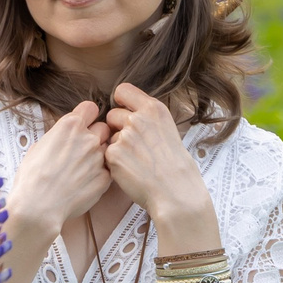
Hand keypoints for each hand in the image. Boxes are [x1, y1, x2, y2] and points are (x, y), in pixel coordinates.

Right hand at [3, 101, 108, 248]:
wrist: (38, 207)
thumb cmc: (32, 178)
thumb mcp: (38, 146)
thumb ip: (57, 137)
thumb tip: (61, 139)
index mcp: (70, 126)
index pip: (90, 108)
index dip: (87, 116)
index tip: (85, 124)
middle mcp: (88, 138)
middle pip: (103, 128)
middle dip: (96, 136)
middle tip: (84, 150)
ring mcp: (99, 158)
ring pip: (107, 150)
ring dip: (98, 156)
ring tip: (82, 170)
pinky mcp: (105, 178)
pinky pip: (107, 171)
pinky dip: (99, 176)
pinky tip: (84, 184)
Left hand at [104, 84, 216, 242]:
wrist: (176, 191)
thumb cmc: (175, 165)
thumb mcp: (168, 129)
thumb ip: (147, 119)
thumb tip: (128, 113)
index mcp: (154, 109)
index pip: (122, 90)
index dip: (120, 103)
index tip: (124, 113)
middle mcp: (138, 118)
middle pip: (112, 115)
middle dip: (118, 128)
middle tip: (135, 146)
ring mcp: (124, 136)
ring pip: (110, 137)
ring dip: (117, 147)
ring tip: (137, 162)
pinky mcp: (113, 154)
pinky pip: (107, 154)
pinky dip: (115, 163)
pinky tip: (131, 171)